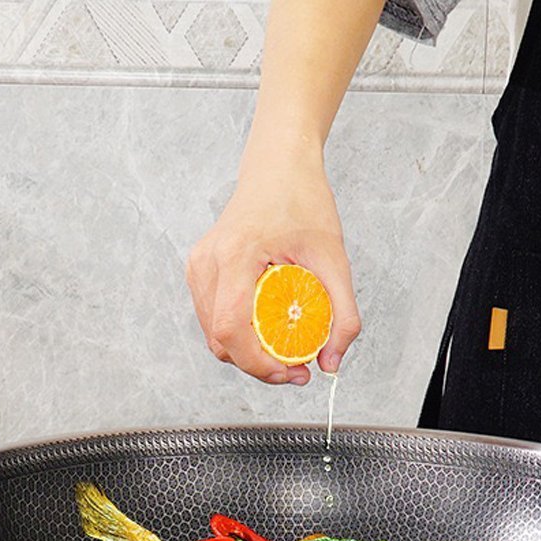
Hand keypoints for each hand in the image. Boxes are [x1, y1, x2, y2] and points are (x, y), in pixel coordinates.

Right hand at [187, 156, 360, 384]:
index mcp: (235, 255)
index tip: (292, 373)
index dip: (258, 363)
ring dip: (249, 354)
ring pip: (215, 336)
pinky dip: (241, 336)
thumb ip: (341, 314)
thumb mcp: (335, 258)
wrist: (278, 167)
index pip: (231, 329)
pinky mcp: (200, 272)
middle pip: (220, 340)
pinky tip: (269, 332)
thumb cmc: (302, 201)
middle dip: (258, 365)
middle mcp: (206, 264)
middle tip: (297, 369)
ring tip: (286, 352)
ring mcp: (198, 268)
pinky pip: (215, 320)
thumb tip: (331, 363)